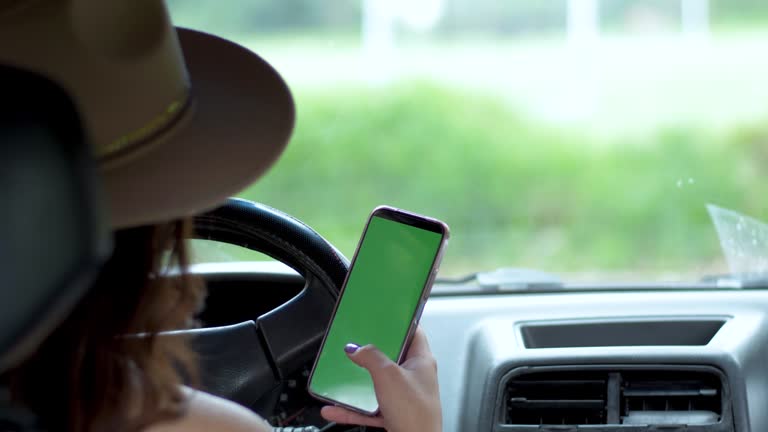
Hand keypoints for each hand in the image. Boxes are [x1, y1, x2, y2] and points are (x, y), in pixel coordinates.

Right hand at [320, 327, 441, 431]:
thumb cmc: (415, 415)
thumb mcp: (388, 376)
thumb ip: (371, 357)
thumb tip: (357, 348)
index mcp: (421, 361)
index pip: (413, 330)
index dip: (398, 321)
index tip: (382, 315)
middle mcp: (414, 377)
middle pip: (390, 357)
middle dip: (370, 353)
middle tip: (355, 344)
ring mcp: (404, 397)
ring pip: (376, 384)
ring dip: (357, 383)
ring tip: (340, 376)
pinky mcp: (393, 416)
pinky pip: (368, 408)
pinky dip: (351, 408)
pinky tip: (334, 408)